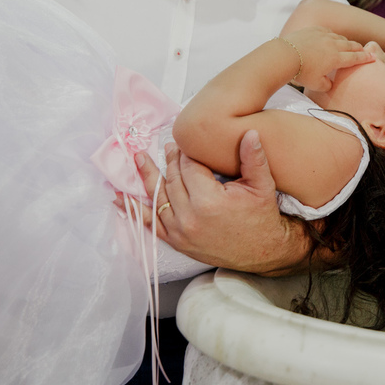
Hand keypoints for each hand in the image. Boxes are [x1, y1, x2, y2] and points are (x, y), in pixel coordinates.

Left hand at [133, 131, 315, 275]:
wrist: (263, 251)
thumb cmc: (262, 218)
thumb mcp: (262, 186)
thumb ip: (254, 158)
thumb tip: (250, 132)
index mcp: (209, 201)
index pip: (190, 167)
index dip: (189, 153)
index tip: (190, 142)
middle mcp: (190, 217)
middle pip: (173, 180)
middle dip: (171, 160)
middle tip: (170, 146)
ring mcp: (180, 231)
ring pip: (159, 197)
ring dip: (148, 177)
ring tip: (139, 159)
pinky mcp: (177, 241)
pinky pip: (152, 223)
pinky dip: (136, 210)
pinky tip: (121, 199)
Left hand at [281, 26, 372, 91]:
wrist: (285, 55)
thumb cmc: (301, 72)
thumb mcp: (316, 85)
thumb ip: (326, 85)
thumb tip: (329, 84)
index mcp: (336, 59)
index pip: (355, 58)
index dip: (365, 58)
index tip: (372, 57)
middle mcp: (333, 45)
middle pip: (350, 45)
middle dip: (358, 48)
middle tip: (364, 50)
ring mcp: (323, 35)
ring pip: (339, 37)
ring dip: (346, 41)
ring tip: (347, 44)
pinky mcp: (314, 30)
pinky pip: (327, 31)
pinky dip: (332, 35)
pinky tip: (331, 37)